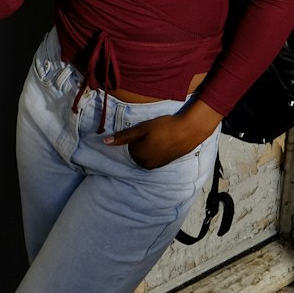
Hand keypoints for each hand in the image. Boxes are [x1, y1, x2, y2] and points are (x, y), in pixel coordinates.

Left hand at [103, 98, 220, 168]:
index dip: (138, 135)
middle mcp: (146, 165)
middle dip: (143, 141)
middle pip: (138, 150)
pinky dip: (159, 148)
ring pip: (147, 152)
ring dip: (151, 144)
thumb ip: (123, 137)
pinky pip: (156, 155)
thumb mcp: (141, 129)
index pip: (130, 145)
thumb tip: (104, 142)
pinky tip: (166, 140)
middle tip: (154, 132)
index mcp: (139, 158)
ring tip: (161, 135)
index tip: (147, 130)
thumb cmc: (163, 127)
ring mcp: (157, 165)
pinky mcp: (166, 163)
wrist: (188, 130)